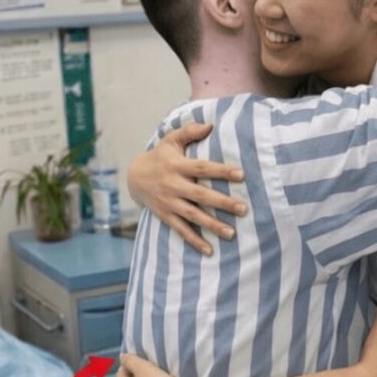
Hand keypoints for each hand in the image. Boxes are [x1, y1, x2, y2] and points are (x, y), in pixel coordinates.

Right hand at [127, 122, 247, 255]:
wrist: (134, 177)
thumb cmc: (160, 156)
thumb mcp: (170, 140)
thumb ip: (189, 132)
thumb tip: (210, 125)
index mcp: (177, 165)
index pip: (202, 168)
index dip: (221, 171)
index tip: (241, 174)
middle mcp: (173, 185)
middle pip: (201, 195)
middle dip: (222, 203)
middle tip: (243, 209)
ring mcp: (169, 202)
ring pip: (193, 216)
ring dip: (212, 225)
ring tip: (231, 233)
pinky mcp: (165, 216)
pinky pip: (181, 230)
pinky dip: (195, 240)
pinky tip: (210, 250)